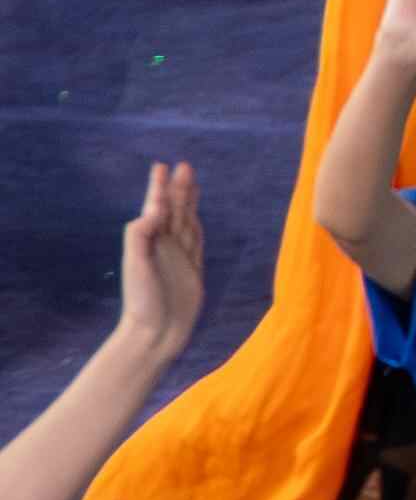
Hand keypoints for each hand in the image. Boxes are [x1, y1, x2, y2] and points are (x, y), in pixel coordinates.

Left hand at [111, 159, 199, 364]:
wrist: (157, 333)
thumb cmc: (142, 300)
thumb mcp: (135, 264)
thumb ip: (141, 234)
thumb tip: (156, 208)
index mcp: (150, 241)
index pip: (156, 207)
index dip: (159, 187)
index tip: (163, 166)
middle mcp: (165, 245)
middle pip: (174, 209)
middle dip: (179, 188)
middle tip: (185, 166)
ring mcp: (179, 256)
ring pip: (186, 221)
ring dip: (188, 202)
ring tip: (192, 184)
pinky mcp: (192, 269)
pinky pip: (196, 240)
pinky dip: (196, 225)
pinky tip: (195, 218)